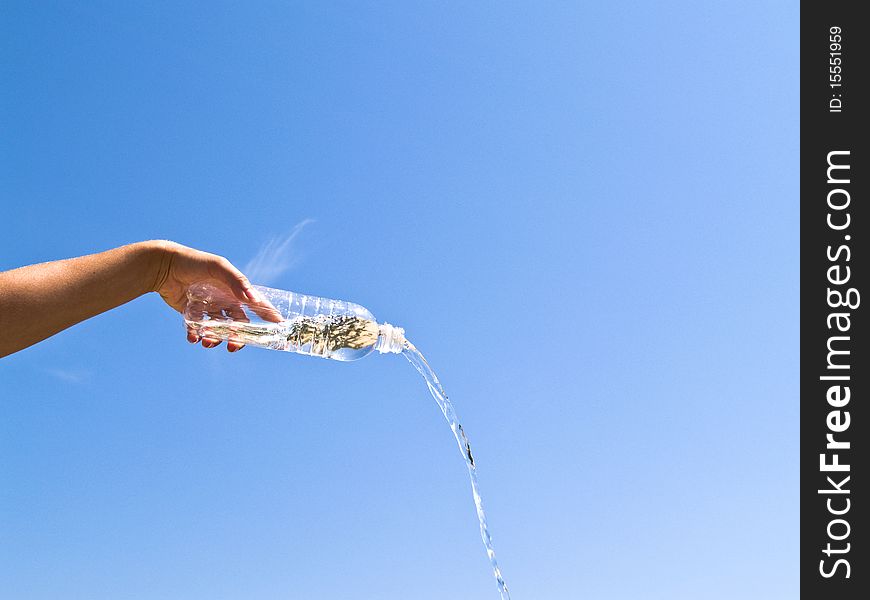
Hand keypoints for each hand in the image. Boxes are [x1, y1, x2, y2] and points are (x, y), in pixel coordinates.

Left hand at [149, 241, 279, 351]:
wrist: (163, 265)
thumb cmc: (193, 261)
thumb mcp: (218, 267)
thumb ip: (236, 281)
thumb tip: (254, 299)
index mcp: (234, 289)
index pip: (255, 304)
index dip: (268, 314)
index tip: (279, 325)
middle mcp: (223, 300)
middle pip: (237, 324)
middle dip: (237, 337)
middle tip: (232, 346)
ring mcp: (208, 307)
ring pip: (218, 330)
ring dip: (215, 339)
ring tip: (207, 342)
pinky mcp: (191, 313)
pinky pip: (197, 329)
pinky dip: (196, 336)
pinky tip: (193, 338)